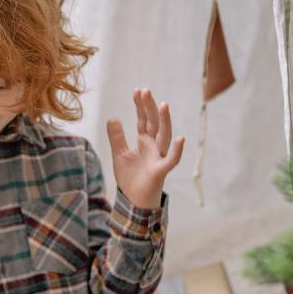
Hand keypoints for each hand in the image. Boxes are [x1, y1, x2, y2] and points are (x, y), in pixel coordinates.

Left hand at [106, 88, 184, 208]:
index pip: (144, 120)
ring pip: (164, 136)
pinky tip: (180, 138)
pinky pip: (171, 159)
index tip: (137, 91)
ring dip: (165, 121)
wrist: (133, 202)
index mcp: (144, 142)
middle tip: (145, 91)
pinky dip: (177, 150)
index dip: (140, 106)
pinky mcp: (161, 171)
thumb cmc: (130, 179)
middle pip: (154, 123)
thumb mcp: (119, 155)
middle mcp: (154, 147)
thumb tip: (113, 118)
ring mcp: (159, 157)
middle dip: (150, 107)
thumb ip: (117, 137)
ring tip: (163, 105)